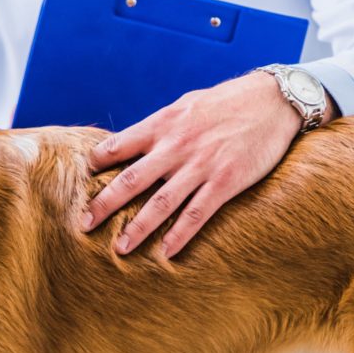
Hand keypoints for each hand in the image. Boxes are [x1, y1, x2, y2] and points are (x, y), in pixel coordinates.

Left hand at [80, 70, 319, 259]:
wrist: (273, 100)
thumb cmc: (228, 102)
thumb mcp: (187, 106)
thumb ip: (162, 127)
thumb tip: (136, 143)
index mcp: (164, 124)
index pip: (119, 145)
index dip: (98, 162)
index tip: (81, 179)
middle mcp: (176, 146)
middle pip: (132, 179)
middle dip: (105, 203)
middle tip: (83, 224)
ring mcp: (201, 166)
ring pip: (161, 202)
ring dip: (138, 227)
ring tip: (120, 248)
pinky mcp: (225, 182)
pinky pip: (197, 213)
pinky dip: (180, 234)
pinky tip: (166, 251)